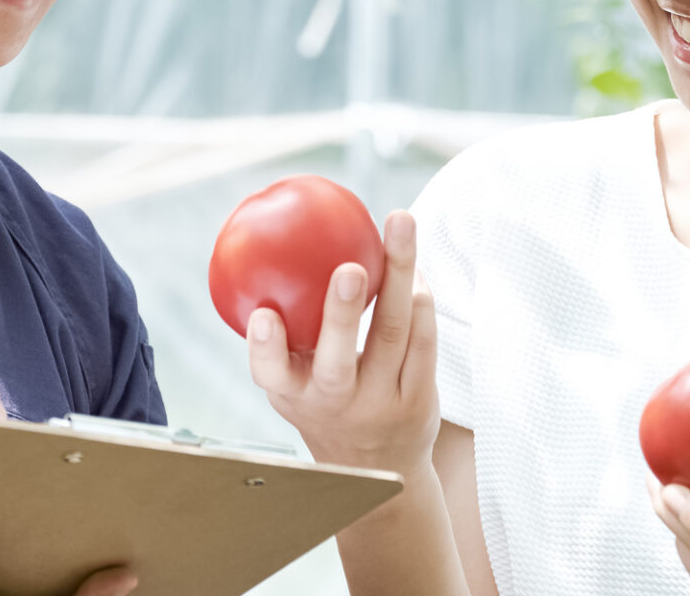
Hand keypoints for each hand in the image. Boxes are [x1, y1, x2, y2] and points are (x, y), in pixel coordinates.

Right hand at [247, 210, 440, 475]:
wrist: (378, 465)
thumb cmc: (322, 400)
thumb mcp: (292, 380)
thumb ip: (280, 334)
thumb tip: (272, 247)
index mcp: (294, 394)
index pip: (270, 374)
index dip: (265, 346)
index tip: (264, 314)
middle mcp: (336, 402)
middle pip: (339, 361)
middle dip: (344, 314)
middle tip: (351, 268)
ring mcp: (381, 402)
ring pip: (394, 333)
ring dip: (400, 274)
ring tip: (401, 224)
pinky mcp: (419, 397)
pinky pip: (424, 339)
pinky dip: (421, 297)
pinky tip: (416, 265)